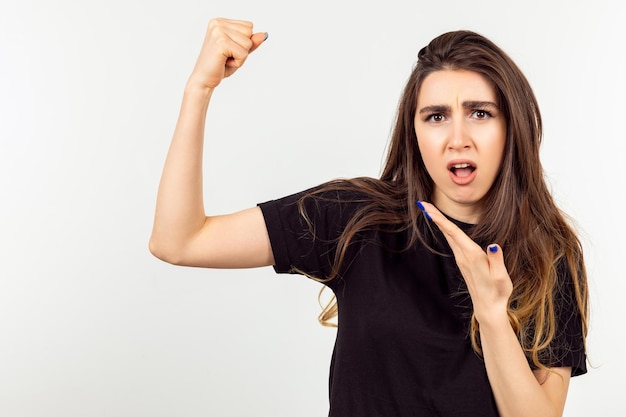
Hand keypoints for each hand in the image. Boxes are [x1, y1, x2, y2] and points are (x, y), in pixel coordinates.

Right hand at [187, 18, 266, 89]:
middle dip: (243, 48)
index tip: (229, 50)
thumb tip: (264, 34)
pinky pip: (244, 53)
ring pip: (248, 43)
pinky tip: (225, 63)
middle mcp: (218, 23)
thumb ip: (251, 42)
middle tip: (227, 56)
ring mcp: (218, 32)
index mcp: (220, 21)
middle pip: (249, 32)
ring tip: (225, 59)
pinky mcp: (221, 43)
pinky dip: (238, 62)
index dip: (244, 42)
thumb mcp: (239, 51)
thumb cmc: (220, 66)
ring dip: (241, 56)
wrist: (204, 80)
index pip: (248, 26)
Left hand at [418, 202, 512, 326]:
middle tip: (422, 203)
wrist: (488, 308)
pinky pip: (452, 241)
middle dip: (434, 216)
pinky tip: (443, 225)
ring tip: (428, 210)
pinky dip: (445, 230)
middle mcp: (463, 256)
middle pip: (447, 231)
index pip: (454, 233)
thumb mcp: (501, 277)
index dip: (441, 220)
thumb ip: (497, 260)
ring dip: (438, 222)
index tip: (428, 210)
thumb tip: (494, 246)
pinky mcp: (463, 261)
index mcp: (472, 255)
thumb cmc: (497, 291)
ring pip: (448, 236)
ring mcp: (461, 259)